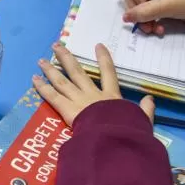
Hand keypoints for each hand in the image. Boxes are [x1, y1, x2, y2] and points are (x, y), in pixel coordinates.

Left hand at [34, 44, 154, 126]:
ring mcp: (78, 100)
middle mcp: (92, 94)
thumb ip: (145, 110)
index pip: (109, 74)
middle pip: (77, 72)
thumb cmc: (127, 132)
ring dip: (51, 70)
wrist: (114, 140)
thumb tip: (150, 99)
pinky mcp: (67, 110)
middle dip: (66, 58)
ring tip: (41, 60)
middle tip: (57, 46)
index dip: (104, 59)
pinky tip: (34, 79)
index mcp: (111, 97)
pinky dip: (42, 87)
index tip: (98, 45)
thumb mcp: (141, 121)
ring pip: (62, 81)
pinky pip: (52, 96)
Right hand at [117, 0, 184, 35]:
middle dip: (135, 10)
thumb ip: (147, 11)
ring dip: (140, 18)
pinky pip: (141, 10)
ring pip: (133, 3)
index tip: (144, 8)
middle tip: (146, 23)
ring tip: (152, 29)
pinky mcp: (153, 0)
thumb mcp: (170, 5)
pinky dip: (146, 20)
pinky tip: (157, 28)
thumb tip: (125, 18)